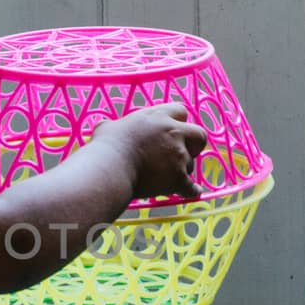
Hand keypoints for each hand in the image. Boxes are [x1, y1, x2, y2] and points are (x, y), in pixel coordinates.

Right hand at [92, 102, 207, 200]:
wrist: (110, 168)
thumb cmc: (105, 147)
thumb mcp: (107, 128)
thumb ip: (115, 127)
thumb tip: (107, 129)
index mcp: (158, 117)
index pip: (181, 111)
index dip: (178, 123)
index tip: (172, 132)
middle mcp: (173, 133)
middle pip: (199, 135)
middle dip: (194, 145)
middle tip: (182, 153)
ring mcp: (178, 155)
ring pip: (190, 164)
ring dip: (180, 170)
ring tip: (163, 177)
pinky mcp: (178, 177)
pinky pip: (191, 187)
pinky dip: (191, 191)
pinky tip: (192, 192)